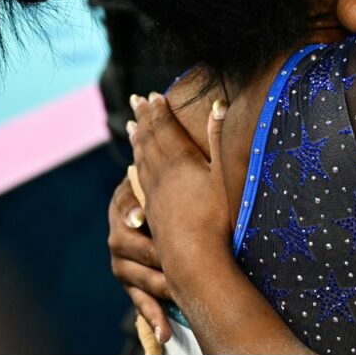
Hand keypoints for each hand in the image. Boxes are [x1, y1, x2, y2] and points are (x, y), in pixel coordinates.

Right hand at [107, 176, 170, 343]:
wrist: (156, 208)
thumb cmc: (167, 189)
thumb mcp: (162, 179)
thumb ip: (165, 177)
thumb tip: (165, 167)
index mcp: (125, 202)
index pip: (125, 205)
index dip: (132, 210)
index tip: (140, 215)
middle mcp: (118, 234)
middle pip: (131, 247)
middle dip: (155, 256)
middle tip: (176, 264)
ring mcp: (122, 262)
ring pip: (137, 278)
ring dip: (158, 289)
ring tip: (179, 297)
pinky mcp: (131, 284)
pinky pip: (140, 301)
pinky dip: (154, 316)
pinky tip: (166, 332)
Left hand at [128, 93, 233, 291]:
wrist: (194, 260)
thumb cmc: (216, 218)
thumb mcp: (224, 175)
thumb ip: (219, 139)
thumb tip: (218, 104)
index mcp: (179, 162)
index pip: (165, 128)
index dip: (160, 110)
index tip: (154, 94)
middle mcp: (161, 175)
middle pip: (149, 140)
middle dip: (144, 119)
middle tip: (136, 101)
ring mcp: (153, 195)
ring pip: (140, 159)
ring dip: (136, 140)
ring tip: (131, 126)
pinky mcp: (151, 212)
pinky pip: (137, 180)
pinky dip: (134, 165)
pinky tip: (132, 167)